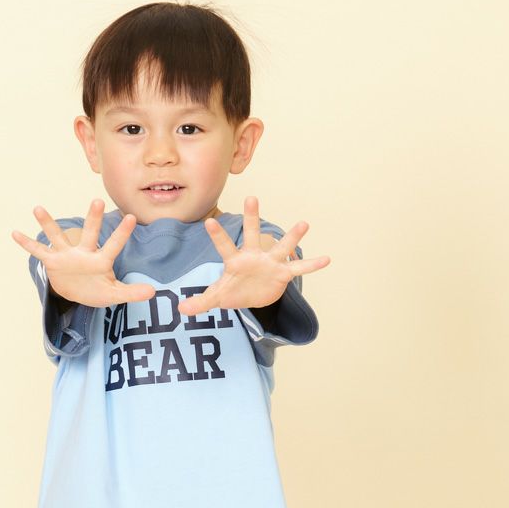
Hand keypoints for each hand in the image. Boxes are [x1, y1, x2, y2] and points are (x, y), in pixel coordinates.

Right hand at [10, 199, 156, 307]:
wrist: (75, 292)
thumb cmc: (96, 290)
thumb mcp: (113, 295)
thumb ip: (131, 293)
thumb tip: (153, 293)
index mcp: (101, 260)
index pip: (114, 245)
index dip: (122, 233)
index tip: (131, 217)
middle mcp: (84, 252)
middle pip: (89, 233)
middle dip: (93, 218)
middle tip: (97, 200)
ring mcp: (66, 255)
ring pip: (57, 237)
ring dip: (48, 224)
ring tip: (38, 208)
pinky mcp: (52, 262)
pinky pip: (38, 252)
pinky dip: (27, 244)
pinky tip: (15, 233)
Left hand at [178, 196, 330, 316]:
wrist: (255, 295)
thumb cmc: (235, 290)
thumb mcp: (217, 297)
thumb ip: (200, 302)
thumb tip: (181, 310)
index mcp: (235, 259)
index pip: (224, 246)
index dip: (217, 236)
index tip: (208, 222)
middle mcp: (254, 255)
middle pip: (252, 234)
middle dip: (252, 217)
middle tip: (251, 197)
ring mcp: (270, 262)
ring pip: (281, 247)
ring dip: (292, 236)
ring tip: (304, 223)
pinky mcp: (283, 273)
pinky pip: (299, 268)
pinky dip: (312, 264)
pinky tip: (327, 259)